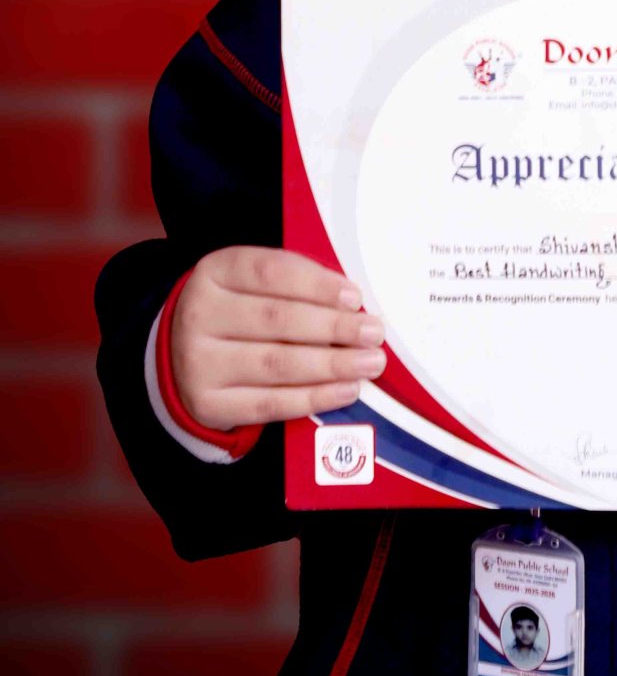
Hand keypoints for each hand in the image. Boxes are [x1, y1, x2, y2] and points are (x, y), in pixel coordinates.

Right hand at [171, 247, 385, 430]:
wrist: (184, 353)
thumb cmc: (238, 309)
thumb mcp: (253, 282)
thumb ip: (296, 282)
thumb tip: (352, 303)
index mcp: (215, 271)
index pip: (271, 272)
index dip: (317, 284)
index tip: (355, 297)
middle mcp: (199, 314)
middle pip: (278, 319)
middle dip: (335, 327)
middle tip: (373, 333)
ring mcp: (198, 362)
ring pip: (277, 363)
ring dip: (332, 364)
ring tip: (369, 362)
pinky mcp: (207, 404)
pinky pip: (269, 403)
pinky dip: (314, 397)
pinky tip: (345, 389)